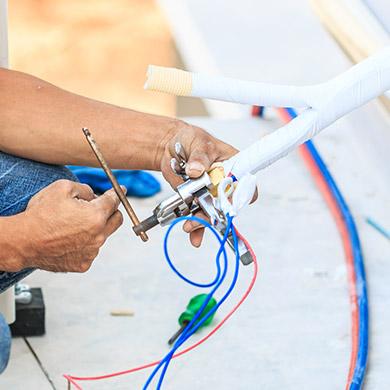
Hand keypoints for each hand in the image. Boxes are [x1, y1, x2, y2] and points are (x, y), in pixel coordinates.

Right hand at [20, 180, 122, 272]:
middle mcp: (98, 236)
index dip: (117, 193)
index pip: (114, 202)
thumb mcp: (62, 188)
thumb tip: (94, 195)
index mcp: (96, 216)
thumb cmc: (40, 215)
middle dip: (111, 211)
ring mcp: (92, 252)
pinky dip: (85, 243)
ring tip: (72, 226)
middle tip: (100, 207)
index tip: (120, 191)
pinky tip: (69, 239)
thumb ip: (85, 189)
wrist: (23, 242)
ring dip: (95, 229)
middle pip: (117, 220)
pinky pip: (91, 250)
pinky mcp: (84, 264)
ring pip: (103, 236)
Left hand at [159, 121, 245, 246]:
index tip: (227, 202)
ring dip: (202, 222)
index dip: (240, 195)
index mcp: (233, 165)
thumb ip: (199, 156)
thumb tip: (197, 170)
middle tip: (203, 217)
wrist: (170, 146)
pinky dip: (196, 228)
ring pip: (211, 213)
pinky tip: (193, 237)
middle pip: (226, 203)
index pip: (245, 184)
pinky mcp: (195, 199)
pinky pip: (197, 215)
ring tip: (190, 227)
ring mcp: (209, 193)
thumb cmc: (191, 139)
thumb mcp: (198, 142)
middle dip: (215, 213)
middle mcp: (224, 182)